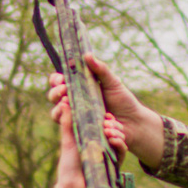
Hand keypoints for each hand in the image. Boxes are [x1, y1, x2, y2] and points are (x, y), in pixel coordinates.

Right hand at [46, 53, 162, 166]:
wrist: (133, 123)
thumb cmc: (122, 101)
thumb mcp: (112, 82)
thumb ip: (100, 69)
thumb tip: (87, 54)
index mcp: (79, 88)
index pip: (59, 82)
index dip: (56, 80)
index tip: (61, 79)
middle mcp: (74, 103)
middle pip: (54, 98)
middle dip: (55, 93)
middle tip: (64, 91)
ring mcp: (76, 118)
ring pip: (57, 115)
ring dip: (59, 110)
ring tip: (67, 105)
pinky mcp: (81, 132)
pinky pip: (71, 130)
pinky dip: (75, 124)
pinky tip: (81, 120)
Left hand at [48, 99, 127, 187]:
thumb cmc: (69, 165)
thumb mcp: (68, 140)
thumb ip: (67, 122)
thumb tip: (63, 102)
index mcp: (92, 138)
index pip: (101, 123)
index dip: (104, 116)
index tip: (103, 110)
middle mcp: (102, 145)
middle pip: (112, 130)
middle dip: (112, 123)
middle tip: (108, 118)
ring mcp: (109, 154)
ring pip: (118, 139)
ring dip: (116, 132)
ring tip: (109, 128)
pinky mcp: (114, 164)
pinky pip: (121, 152)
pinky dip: (119, 144)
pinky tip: (115, 139)